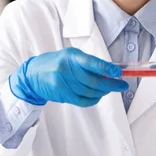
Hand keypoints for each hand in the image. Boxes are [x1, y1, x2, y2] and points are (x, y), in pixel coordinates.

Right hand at [9, 47, 128, 106]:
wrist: (33, 74)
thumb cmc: (56, 63)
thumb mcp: (70, 56)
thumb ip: (88, 63)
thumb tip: (110, 72)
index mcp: (71, 55)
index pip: (92, 62)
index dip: (107, 68)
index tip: (119, 72)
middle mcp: (66, 68)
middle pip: (93, 80)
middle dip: (111, 84)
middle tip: (122, 85)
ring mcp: (63, 82)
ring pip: (89, 92)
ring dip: (103, 92)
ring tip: (110, 89)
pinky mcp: (61, 94)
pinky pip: (82, 100)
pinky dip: (94, 100)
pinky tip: (98, 96)